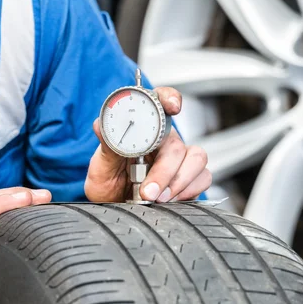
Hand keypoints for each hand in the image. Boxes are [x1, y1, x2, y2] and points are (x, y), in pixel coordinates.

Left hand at [84, 87, 211, 202]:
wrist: (113, 205)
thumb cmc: (107, 183)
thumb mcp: (100, 166)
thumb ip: (106, 146)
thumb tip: (100, 125)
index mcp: (144, 130)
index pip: (160, 103)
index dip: (169, 98)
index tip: (173, 106)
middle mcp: (164, 140)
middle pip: (176, 145)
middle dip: (164, 171)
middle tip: (147, 191)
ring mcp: (179, 159)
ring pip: (196, 160)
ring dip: (178, 182)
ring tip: (157, 198)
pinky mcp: (190, 178)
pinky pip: (203, 178)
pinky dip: (188, 191)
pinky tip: (170, 199)